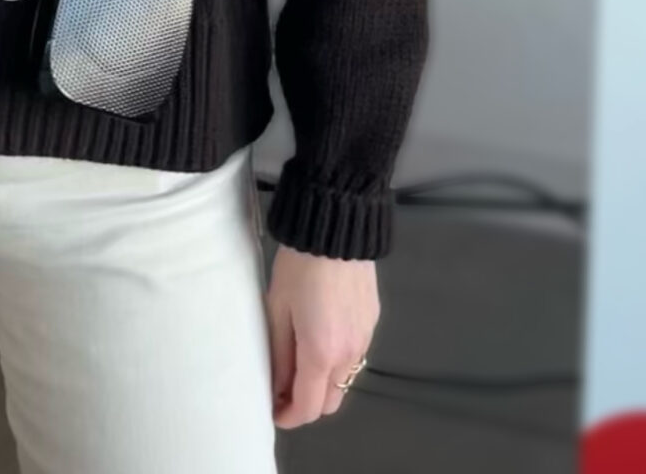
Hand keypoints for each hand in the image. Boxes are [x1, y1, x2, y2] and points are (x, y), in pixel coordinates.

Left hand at [265, 244, 378, 427]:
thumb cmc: (298, 267)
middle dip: (306, 403)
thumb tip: (276, 387)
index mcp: (321, 353)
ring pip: (344, 381)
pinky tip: (320, 336)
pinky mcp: (373, 323)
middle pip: (330, 402)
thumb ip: (278, 353)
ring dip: (322, 382)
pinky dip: (336, 361)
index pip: (308, 407)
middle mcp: (349, 354)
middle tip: (282, 385)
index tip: (272, 409)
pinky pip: (354, 357)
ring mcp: (365, 340)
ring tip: (298, 359)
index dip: (288, 416)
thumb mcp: (277, 308)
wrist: (337, 230)